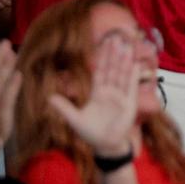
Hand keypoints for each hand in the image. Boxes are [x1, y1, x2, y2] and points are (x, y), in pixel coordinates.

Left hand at [47, 31, 140, 157]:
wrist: (105, 146)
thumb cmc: (90, 133)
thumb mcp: (75, 119)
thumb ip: (64, 107)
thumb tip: (48, 97)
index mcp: (98, 93)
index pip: (100, 71)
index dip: (102, 58)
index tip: (104, 44)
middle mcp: (110, 92)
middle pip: (112, 69)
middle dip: (114, 54)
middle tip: (116, 37)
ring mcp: (121, 96)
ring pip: (123, 74)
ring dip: (125, 60)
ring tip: (127, 46)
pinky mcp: (130, 103)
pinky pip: (132, 86)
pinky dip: (134, 75)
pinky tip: (136, 64)